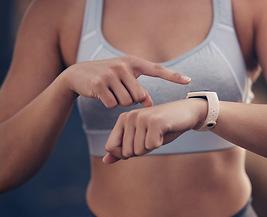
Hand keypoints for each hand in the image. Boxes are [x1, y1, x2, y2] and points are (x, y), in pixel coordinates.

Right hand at [61, 55, 190, 107]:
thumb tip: (151, 102)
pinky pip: (113, 105)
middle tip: (119, 93)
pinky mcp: (100, 84)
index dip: (173, 76)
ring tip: (110, 92)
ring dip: (120, 103)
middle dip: (131, 100)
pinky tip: (102, 96)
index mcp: (133, 62)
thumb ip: (138, 90)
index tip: (188, 80)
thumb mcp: (123, 80)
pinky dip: (109, 105)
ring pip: (127, 102)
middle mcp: (124, 66)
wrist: (78, 75)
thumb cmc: (106, 78)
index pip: (157, 69)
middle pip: (139, 96)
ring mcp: (111, 74)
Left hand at [103, 98, 207, 162]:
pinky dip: (160, 143)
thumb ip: (123, 149)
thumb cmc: (163, 127)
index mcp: (123, 119)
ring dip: (151, 146)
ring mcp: (142, 118)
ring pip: (139, 150)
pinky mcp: (155, 121)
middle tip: (152, 136)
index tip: (140, 142)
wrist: (187, 112)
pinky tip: (165, 131)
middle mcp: (129, 116)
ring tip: (159, 133)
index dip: (125, 153)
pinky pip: (152, 146)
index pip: (111, 147)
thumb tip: (105, 161)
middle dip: (141, 150)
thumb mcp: (141, 139)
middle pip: (126, 152)